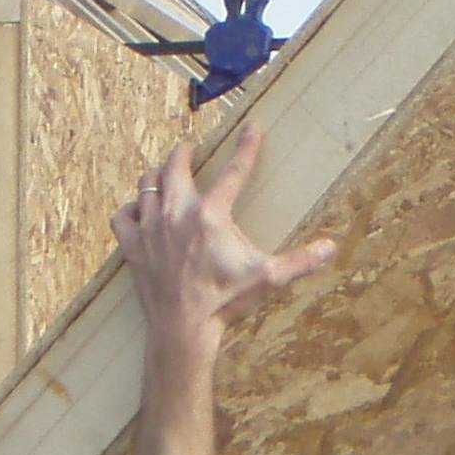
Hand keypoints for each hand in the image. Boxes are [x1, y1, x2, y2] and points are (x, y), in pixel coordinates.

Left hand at [112, 126, 335, 350]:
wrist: (183, 328)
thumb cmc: (225, 301)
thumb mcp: (268, 279)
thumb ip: (301, 261)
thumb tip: (331, 248)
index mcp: (212, 214)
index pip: (234, 171)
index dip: (248, 146)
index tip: (253, 126)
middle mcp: (177, 212)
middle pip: (175, 166)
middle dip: (183, 152)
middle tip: (188, 147)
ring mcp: (151, 227)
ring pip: (147, 185)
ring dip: (156, 176)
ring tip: (164, 174)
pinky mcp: (133, 246)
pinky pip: (123, 216)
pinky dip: (130, 210)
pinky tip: (138, 211)